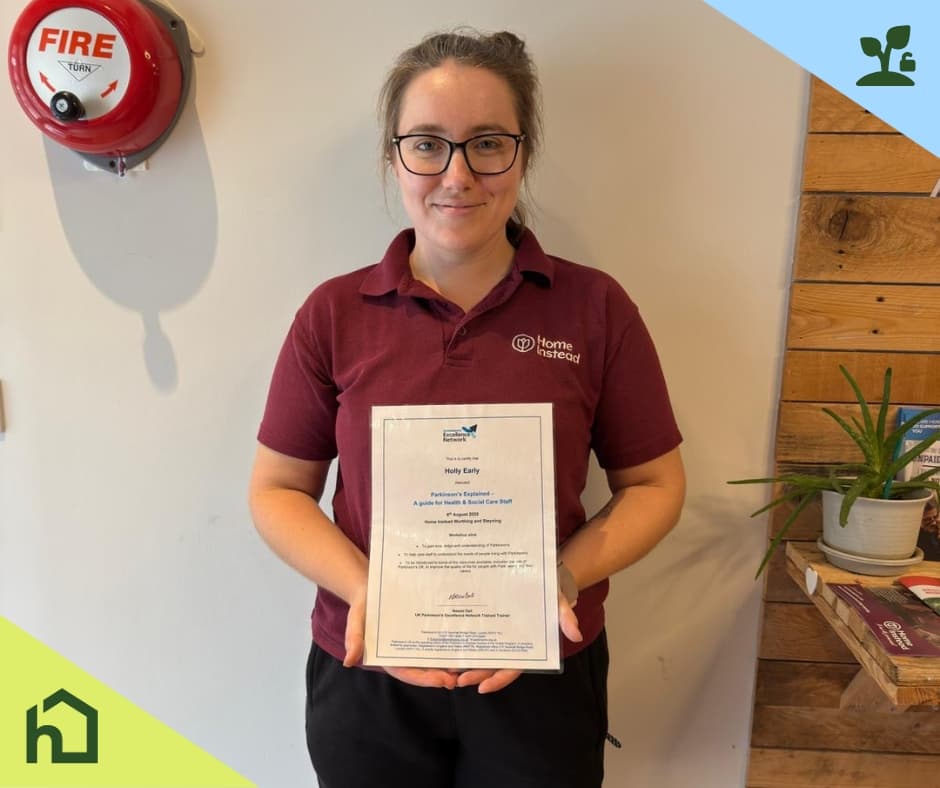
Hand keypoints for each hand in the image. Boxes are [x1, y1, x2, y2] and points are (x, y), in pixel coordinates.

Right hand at [342, 591, 456, 688]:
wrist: (371, 588)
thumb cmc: (362, 606)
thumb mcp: (356, 620)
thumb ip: (354, 639)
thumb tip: (349, 662)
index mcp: (387, 656)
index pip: (407, 673)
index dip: (424, 679)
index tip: (441, 681)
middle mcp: (403, 652)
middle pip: (423, 669)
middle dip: (440, 675)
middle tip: (458, 679)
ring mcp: (413, 642)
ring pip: (432, 657)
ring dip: (447, 663)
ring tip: (466, 665)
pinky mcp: (421, 630)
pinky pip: (434, 640)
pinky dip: (447, 645)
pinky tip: (461, 644)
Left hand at [455, 591, 581, 693]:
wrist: (539, 574)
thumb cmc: (549, 591)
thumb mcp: (558, 601)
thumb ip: (565, 617)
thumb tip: (575, 634)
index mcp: (527, 645)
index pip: (512, 669)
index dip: (498, 680)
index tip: (482, 687)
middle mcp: (511, 643)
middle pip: (492, 665)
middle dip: (475, 674)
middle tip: (456, 678)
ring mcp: (499, 634)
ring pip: (481, 654)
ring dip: (465, 662)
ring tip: (447, 667)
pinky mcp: (489, 622)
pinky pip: (476, 636)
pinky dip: (464, 643)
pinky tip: (449, 646)